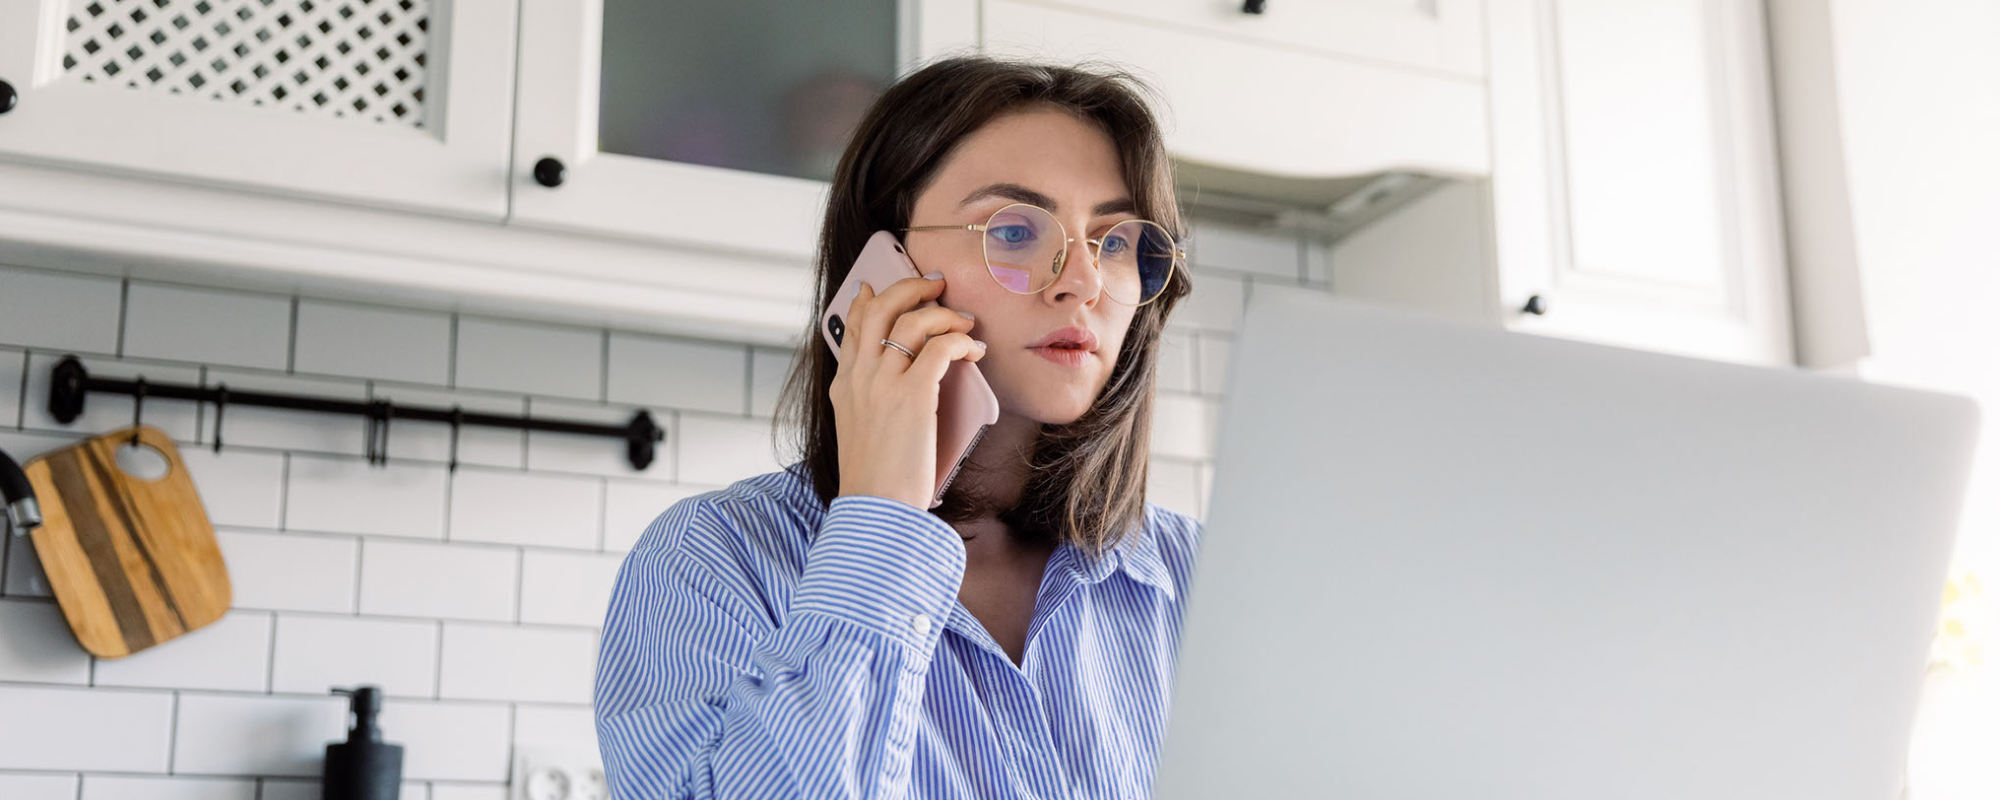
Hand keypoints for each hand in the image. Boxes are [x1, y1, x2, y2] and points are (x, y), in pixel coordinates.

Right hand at [830, 271, 986, 508]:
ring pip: (913, 320)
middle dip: (909, 287)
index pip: (852, 327)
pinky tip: (973, 349)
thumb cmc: (878, 480)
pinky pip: (941, 347)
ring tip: (964, 321)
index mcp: (845, 386)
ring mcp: (884, 383)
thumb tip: (904, 383)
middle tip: (934, 284)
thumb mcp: (861, 432)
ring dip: (944, 313)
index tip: (874, 287)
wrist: (876, 509)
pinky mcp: (914, 394)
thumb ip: (872, 402)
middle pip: (880, 308)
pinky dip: (961, 340)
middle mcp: (860, 377)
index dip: (865, 301)